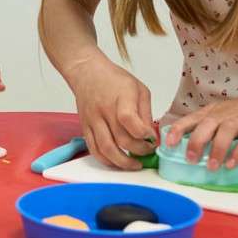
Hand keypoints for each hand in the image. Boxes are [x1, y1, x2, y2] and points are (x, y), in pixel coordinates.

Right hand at [66, 55, 155, 169]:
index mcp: (121, 97)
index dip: (143, 134)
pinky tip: (118, 162)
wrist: (87, 73)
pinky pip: (94, 150)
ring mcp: (93, 120)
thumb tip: (151, 135)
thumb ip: (145, 112)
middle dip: (139, 150)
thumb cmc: (114, 79)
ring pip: (106, 149)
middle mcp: (104, 110)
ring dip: (123, 162)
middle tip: (148, 151)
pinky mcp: (85, 128)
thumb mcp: (138, 88)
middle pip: (121, 139)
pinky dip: (107, 161)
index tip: (152, 138)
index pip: (129, 120)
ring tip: (135, 164)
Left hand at [164, 91, 237, 171]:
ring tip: (212, 166)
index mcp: (214, 112)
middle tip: (190, 159)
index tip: (168, 143)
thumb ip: (207, 129)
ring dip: (217, 149)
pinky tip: (232, 164)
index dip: (178, 130)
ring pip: (226, 131)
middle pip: (207, 125)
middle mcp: (226, 115)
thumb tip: (187, 149)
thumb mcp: (222, 115)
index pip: (191, 119)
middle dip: (196, 141)